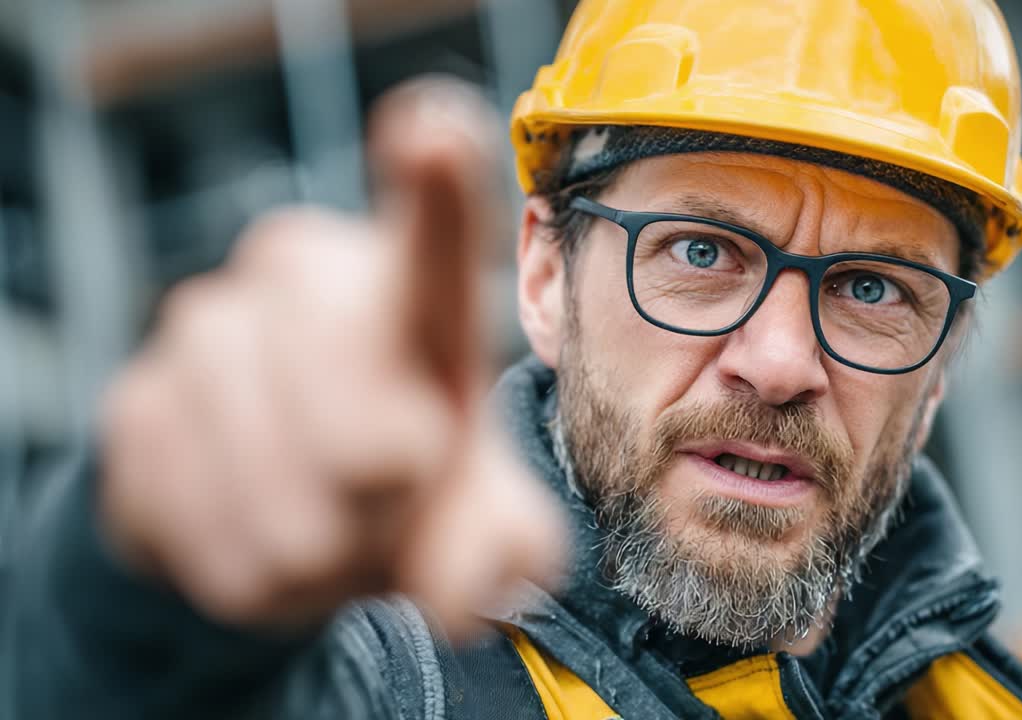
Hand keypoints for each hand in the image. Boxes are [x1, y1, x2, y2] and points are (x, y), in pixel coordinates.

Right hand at [98, 78, 564, 638]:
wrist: (273, 509)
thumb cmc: (402, 487)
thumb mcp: (473, 522)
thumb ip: (498, 547)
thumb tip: (475, 585)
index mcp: (411, 294)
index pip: (433, 239)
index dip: (435, 192)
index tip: (433, 133)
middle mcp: (307, 279)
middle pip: (373, 447)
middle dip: (389, 519)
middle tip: (381, 506)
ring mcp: (208, 328)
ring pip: (285, 503)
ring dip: (311, 550)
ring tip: (315, 518)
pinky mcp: (135, 400)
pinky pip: (202, 527)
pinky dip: (236, 564)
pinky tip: (245, 523)